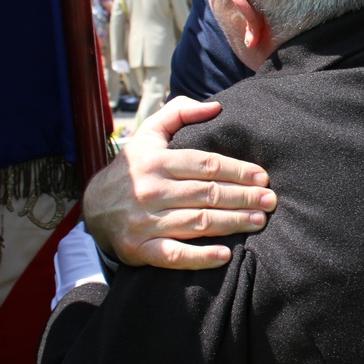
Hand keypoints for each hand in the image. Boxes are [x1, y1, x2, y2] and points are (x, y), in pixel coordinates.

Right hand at [83, 96, 275, 268]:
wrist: (93, 207)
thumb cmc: (133, 168)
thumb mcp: (149, 134)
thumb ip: (179, 112)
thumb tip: (216, 106)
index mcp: (156, 161)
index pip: (206, 165)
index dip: (238, 171)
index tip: (263, 177)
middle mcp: (150, 190)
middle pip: (207, 194)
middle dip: (243, 197)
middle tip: (270, 201)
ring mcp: (144, 221)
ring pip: (197, 223)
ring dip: (232, 223)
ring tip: (259, 221)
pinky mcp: (139, 249)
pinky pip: (174, 255)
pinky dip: (200, 257)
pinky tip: (225, 255)